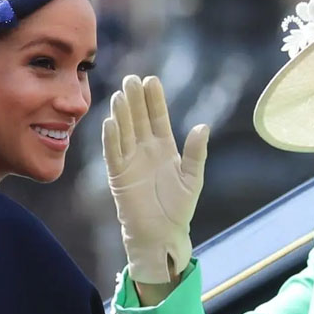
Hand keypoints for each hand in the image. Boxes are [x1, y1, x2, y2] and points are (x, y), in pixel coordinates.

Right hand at [102, 75, 209, 283]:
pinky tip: (110, 121)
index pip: (158, 118)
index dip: (154, 100)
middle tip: (131, 78)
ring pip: (124, 132)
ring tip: (121, 94)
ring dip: (122, 114)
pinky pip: (113, 154)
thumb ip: (197, 153)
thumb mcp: (193, 178)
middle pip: (138, 119)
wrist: (163, 234)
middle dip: (135, 99)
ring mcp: (131, 161)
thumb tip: (203, 126)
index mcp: (164, 148)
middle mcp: (145, 150)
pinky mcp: (119, 176)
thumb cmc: (178, 208)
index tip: (151, 80)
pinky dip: (111, 138)